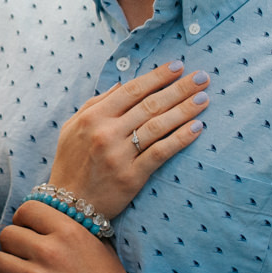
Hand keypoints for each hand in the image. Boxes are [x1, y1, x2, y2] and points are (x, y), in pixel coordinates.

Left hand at [0, 201, 131, 272]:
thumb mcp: (97, 244)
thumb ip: (69, 228)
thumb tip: (42, 218)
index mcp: (68, 231)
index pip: (26, 210)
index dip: (23, 221)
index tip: (27, 232)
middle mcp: (49, 252)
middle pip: (7, 235)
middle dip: (12, 246)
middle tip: (20, 258)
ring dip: (1, 268)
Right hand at [48, 61, 209, 218]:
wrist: (67, 205)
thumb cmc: (71, 163)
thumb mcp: (72, 127)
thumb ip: (95, 103)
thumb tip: (121, 85)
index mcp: (93, 117)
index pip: (132, 90)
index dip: (157, 77)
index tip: (178, 66)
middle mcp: (106, 133)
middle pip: (150, 105)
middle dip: (179, 89)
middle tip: (201, 77)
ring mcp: (120, 155)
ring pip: (158, 126)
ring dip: (185, 110)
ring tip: (204, 99)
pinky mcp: (132, 176)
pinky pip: (161, 153)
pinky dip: (180, 138)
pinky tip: (197, 128)